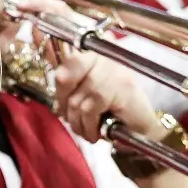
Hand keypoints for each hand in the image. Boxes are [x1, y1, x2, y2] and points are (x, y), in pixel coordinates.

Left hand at [49, 36, 170, 146]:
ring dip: (77, 122)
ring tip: (86, 131)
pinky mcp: (121, 87)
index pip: (67, 58)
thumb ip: (68, 82)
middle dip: (64, 103)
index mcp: (95, 54)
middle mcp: (105, 56)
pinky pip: (90, 109)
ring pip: (77, 99)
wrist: (143, 131)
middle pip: (66, 76)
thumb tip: (45, 63)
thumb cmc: (112, 112)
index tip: (59, 102)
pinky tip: (96, 133)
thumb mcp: (86, 94)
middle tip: (71, 118)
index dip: (59, 81)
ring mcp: (114, 70)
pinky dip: (89, 127)